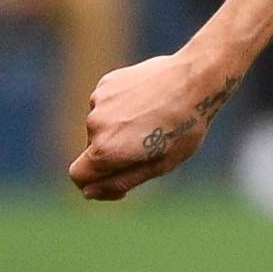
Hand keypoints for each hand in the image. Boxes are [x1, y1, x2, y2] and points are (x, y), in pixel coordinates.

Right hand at [68, 52, 233, 201]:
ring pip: (101, 127)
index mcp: (106, 150)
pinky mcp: (106, 83)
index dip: (94, 186)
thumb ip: (120, 181)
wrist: (195, 79)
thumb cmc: (183, 128)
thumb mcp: (158, 165)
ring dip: (120, 131)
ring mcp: (99, 101)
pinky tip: (149, 103)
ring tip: (154, 121)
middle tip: (152, 146)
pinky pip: (107, 106)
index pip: (77, 175)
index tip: (119, 185)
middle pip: (93, 151)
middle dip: (114, 155)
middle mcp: (95, 124)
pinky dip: (122, 110)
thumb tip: (88, 192)